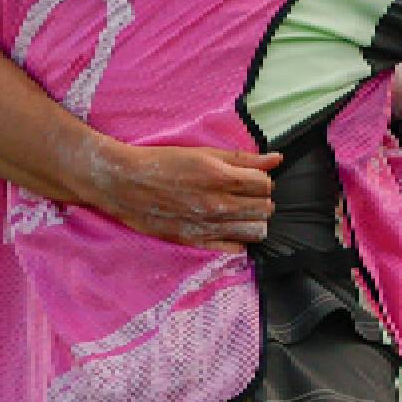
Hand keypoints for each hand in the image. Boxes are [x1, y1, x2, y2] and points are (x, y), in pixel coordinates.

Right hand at [80, 138, 281, 252]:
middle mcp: (219, 205)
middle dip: (260, 200)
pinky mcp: (196, 242)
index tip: (251, 179)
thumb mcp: (204, 153)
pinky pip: (235, 248)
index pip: (266, 185)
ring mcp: (209, 226)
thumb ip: (243, 159)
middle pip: (265, 209)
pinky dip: (238, 239)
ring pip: (256, 231)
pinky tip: (228, 228)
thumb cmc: (162, 162)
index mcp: (222, 178)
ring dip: (254, 220)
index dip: (262, 180)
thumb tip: (276, 159)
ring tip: (241, 212)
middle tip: (246, 195)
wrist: (125, 183)